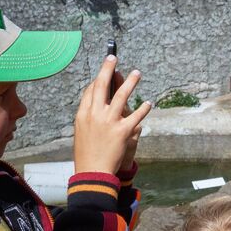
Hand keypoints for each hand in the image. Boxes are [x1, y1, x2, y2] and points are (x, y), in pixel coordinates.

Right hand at [74, 56, 151, 174]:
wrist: (93, 173)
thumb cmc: (87, 154)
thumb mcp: (82, 132)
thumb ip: (89, 117)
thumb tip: (97, 103)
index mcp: (82, 115)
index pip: (90, 91)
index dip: (98, 80)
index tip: (105, 71)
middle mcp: (94, 115)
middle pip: (101, 86)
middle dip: (107, 69)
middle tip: (113, 57)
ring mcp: (109, 122)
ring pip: (121, 96)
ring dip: (130, 82)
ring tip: (137, 73)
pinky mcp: (123, 131)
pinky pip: (137, 116)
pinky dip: (144, 108)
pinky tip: (149, 103)